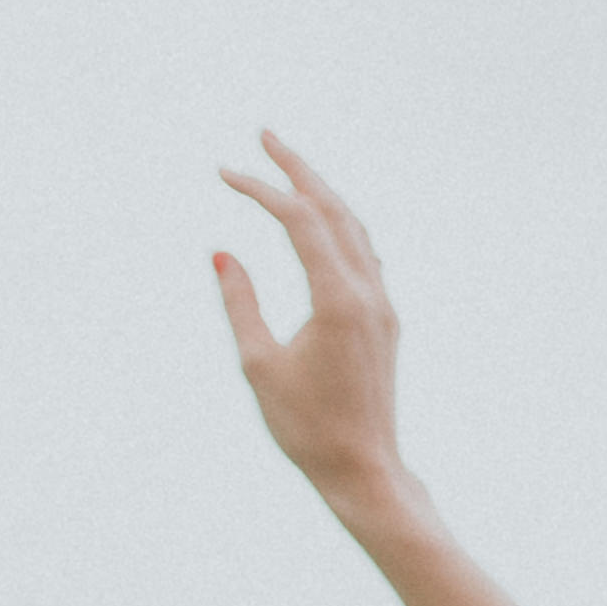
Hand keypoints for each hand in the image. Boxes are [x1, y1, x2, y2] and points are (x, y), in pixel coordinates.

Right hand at [213, 133, 415, 514]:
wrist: (364, 471)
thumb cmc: (306, 427)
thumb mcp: (258, 362)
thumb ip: (240, 302)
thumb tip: (222, 252)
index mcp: (339, 300)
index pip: (300, 220)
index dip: (261, 189)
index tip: (223, 171)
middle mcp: (369, 295)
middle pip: (336, 210)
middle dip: (299, 169)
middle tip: (263, 134)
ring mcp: (383, 307)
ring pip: (356, 231)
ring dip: (322, 193)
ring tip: (287, 167)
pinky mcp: (384, 323)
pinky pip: (364, 257)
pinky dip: (338, 227)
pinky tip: (320, 221)